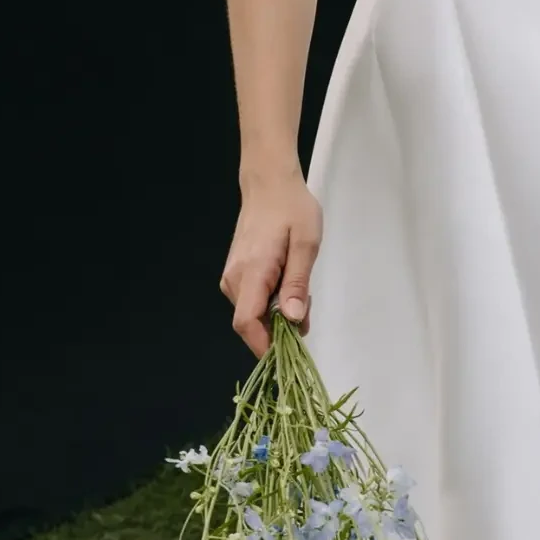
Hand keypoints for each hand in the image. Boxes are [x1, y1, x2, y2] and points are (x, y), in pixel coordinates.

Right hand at [220, 174, 322, 358]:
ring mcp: (232, 276)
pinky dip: (272, 302)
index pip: (247, 323)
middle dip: (280, 328)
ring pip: (253, 313)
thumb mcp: (305, 244)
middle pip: (252, 322)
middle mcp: (235, 278)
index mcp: (252, 272)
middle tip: (307, 309)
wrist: (269, 184)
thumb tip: (293, 319)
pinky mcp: (236, 274)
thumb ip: (297, 283)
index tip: (288, 355)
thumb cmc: (291, 209)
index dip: (264, 346)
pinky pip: (252, 300)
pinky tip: (288, 284)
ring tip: (300, 290)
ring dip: (278, 314)